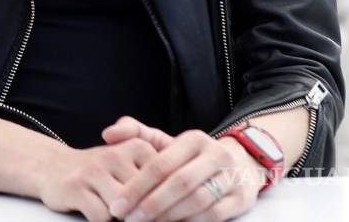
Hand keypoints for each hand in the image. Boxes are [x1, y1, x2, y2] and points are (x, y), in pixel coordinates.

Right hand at [35, 137, 159, 220]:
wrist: (53, 166)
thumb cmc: (100, 171)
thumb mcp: (131, 164)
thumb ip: (154, 181)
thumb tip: (175, 210)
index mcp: (137, 146)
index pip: (164, 183)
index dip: (164, 205)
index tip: (162, 213)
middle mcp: (114, 155)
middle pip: (144, 199)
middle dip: (142, 215)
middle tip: (135, 216)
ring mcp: (93, 171)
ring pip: (123, 209)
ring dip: (122, 219)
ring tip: (117, 215)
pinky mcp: (74, 188)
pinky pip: (100, 217)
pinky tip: (98, 215)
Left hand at [107, 124, 264, 221]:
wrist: (239, 164)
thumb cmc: (190, 157)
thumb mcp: (165, 141)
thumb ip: (135, 134)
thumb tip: (107, 134)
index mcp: (193, 140)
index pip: (160, 164)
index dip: (137, 186)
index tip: (117, 205)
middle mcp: (215, 155)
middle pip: (179, 183)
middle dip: (151, 204)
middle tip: (128, 219)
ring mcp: (231, 177)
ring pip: (198, 201)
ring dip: (170, 216)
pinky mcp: (241, 198)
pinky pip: (215, 216)